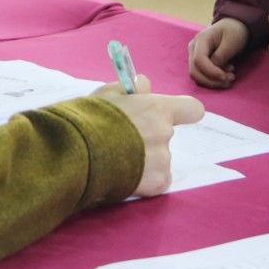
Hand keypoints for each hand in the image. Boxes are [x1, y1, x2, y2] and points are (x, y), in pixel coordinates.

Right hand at [93, 74, 204, 196]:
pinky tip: (124, 175)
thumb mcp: (108, 93)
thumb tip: (145, 86)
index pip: (191, 109)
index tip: (168, 116)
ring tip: (117, 160)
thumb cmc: (90, 119)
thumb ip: (132, 88)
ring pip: (159, 158)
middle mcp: (165, 133)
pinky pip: (157, 180)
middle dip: (148, 137)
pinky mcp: (157, 182)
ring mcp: (163, 159)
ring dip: (144, 159)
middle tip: (122, 140)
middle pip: (165, 135)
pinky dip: (144, 180)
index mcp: (157, 108)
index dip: (182, 112)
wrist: (77, 154)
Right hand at [187, 18, 247, 88]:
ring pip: (197, 76)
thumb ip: (220, 57)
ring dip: (213, 81)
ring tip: (231, 76)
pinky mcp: (199, 62)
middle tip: (230, 80)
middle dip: (212, 81)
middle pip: (194, 71)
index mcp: (201, 39)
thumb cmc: (233, 31)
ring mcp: (194, 55)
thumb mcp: (231, 42)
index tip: (226, 77)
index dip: (211, 72)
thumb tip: (213, 72)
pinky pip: (202, 75)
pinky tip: (226, 73)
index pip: (199, 60)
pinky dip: (213, 79)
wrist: (233, 26)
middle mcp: (194, 48)